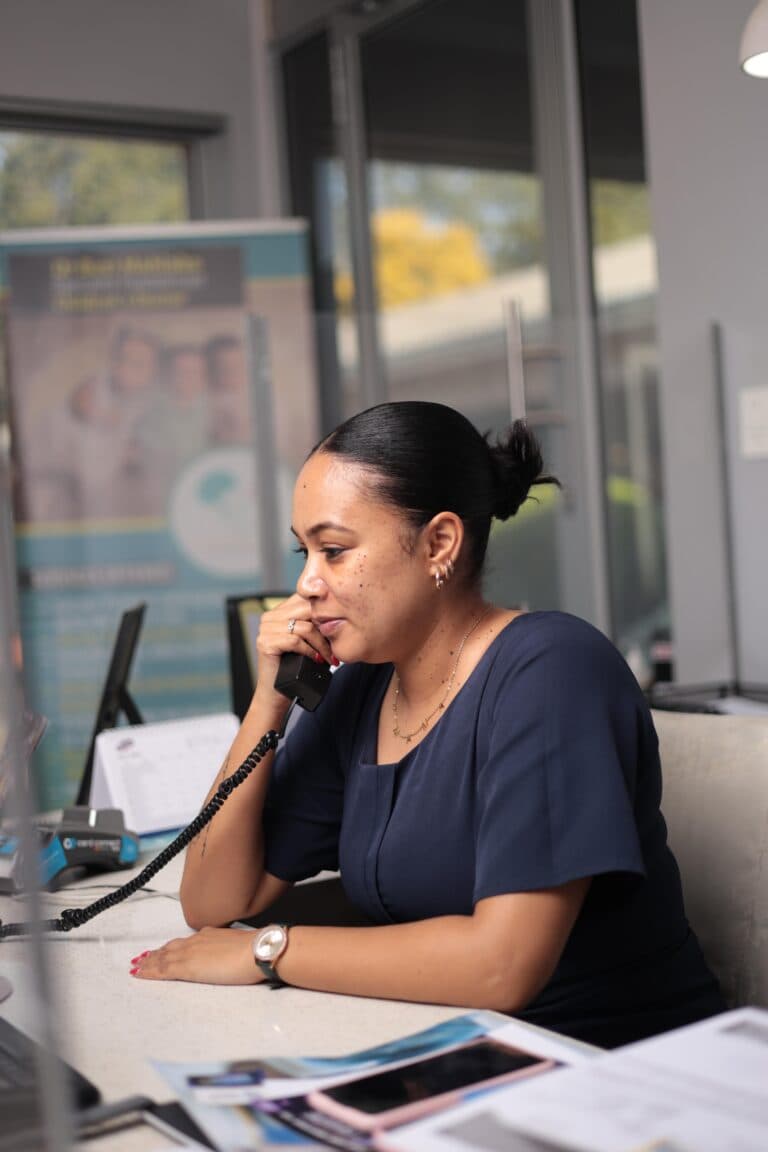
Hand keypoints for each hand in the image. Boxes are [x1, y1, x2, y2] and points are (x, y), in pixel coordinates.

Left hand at [130, 926, 263, 984]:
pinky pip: (162, 970)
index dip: (171, 947)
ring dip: (148, 962)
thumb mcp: (240, 946)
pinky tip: (140, 974)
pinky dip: (149, 971)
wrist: (257, 950)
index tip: (162, 951)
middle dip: (155, 954)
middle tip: (141, 959)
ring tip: (136, 967)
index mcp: (209, 935)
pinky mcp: (187, 968)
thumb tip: (231, 954)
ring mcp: (190, 953)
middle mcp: (196, 941)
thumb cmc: (255, 950)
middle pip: (170, 948)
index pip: (185, 942)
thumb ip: (230, 949)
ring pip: (162, 958)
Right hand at [255, 593, 335, 683]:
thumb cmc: (295, 667)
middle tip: (336, 646)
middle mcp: (269, 617)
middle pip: (307, 610)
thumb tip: (339, 611)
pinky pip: (295, 641)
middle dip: (326, 629)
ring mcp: (265, 630)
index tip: (338, 630)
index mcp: (278, 611)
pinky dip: (310, 651)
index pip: (306, 599)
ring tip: (329, 658)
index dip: (326, 613)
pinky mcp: (264, 643)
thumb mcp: (307, 640)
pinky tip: (316, 660)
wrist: (277, 694)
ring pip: (305, 627)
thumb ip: (315, 623)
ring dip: (322, 645)